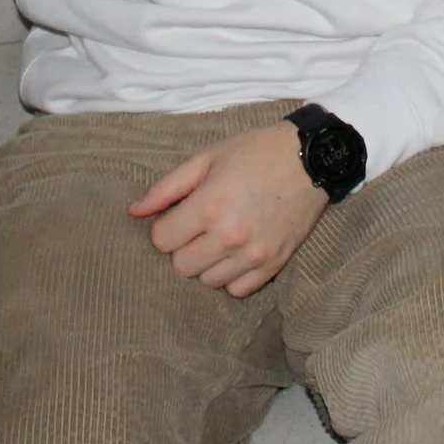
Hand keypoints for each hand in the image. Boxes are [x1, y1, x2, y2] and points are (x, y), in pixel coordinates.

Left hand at [129, 121, 327, 296]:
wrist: (310, 159)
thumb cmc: (255, 153)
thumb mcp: (206, 158)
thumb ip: (166, 188)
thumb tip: (133, 212)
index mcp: (208, 206)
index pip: (161, 241)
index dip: (164, 227)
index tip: (178, 216)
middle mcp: (229, 236)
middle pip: (181, 266)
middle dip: (182, 247)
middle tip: (198, 226)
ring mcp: (253, 255)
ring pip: (207, 281)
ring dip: (206, 262)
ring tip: (219, 238)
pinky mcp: (273, 265)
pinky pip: (237, 290)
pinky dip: (231, 276)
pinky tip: (236, 253)